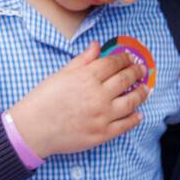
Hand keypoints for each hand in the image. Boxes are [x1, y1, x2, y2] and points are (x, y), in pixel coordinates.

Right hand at [9, 42, 148, 158]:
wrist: (33, 128)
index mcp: (87, 77)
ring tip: (145, 89)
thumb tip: (97, 46)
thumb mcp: (61, 74)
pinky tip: (138, 114)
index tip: (129, 58)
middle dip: (136, 72)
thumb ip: (82, 60)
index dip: (125, 59)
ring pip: (131, 101)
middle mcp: (98, 95)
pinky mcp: (103, 133)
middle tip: (141, 70)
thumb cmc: (43, 99)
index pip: (114, 63)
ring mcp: (103, 115)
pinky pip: (126, 124)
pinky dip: (135, 118)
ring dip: (141, 93)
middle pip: (126, 79)